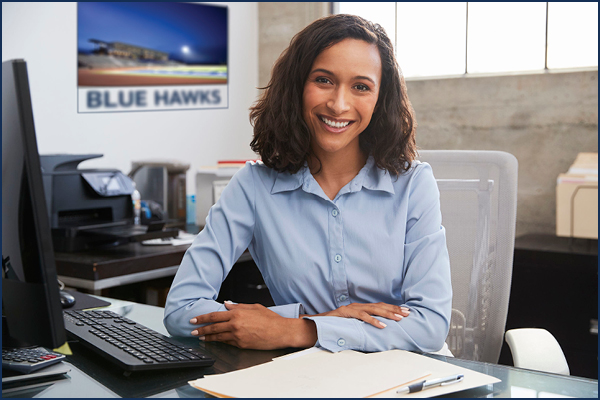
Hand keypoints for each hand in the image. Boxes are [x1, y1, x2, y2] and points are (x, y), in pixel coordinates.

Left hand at [189, 302, 316, 349]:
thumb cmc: (270, 319)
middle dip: (200, 329)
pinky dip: (220, 342)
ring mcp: (238, 336)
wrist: (281, 332)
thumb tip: (226, 304)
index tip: (194, 320)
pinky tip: (215, 341)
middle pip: (213, 327)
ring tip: (200, 337)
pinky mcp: (242, 345)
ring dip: (207, 337)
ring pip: (218, 337)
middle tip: (192, 331)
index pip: (214, 316)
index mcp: (238, 314)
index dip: (202, 318)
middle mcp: (235, 325)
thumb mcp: (254, 307)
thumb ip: (238, 306)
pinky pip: (227, 343)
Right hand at [307, 302, 410, 328]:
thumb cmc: (332, 327)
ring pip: (373, 309)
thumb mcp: (350, 326)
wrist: (314, 325)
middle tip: (407, 313)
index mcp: (359, 308)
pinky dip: (373, 320)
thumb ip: (361, 326)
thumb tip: (376, 332)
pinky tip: (382, 325)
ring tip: (398, 318)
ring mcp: (351, 309)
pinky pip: (361, 316)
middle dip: (394, 309)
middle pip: (379, 306)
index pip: (379, 307)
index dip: (392, 308)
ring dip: (387, 314)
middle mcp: (356, 306)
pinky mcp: (345, 313)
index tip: (405, 311)